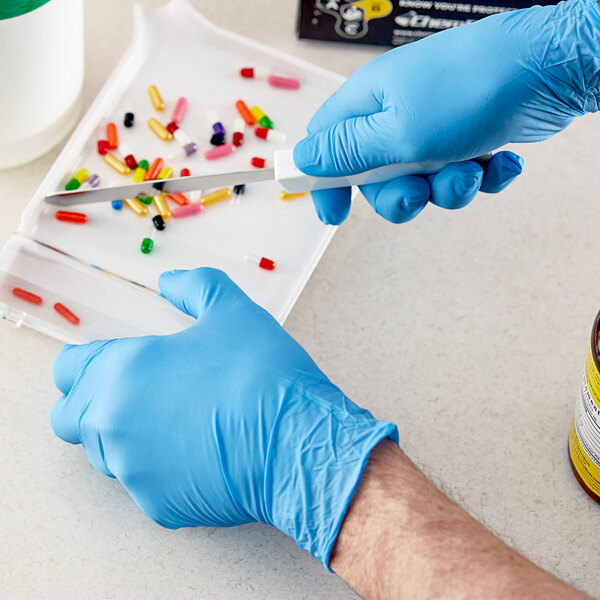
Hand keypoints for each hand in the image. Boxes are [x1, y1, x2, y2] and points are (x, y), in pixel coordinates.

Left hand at [51, 268, 396, 567]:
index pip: (69, 369)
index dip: (90, 363)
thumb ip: (194, 286)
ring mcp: (133, 469)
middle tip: (141, 393)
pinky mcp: (157, 505)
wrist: (296, 441)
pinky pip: (145, 484)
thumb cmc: (262, 374)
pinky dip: (164, 470)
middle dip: (96, 404)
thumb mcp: (232, 311)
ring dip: (129, 436)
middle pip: (72, 418)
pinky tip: (203, 453)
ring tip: (179, 421)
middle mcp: (114, 423)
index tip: (116, 362)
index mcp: (123, 370)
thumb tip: (170, 281)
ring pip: (106, 453)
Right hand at [294, 0, 599, 224]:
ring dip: (448, 189)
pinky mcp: (467, 134)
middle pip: (376, 175)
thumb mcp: (397, 134)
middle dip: (401, 195)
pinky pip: (458, 172)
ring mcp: (434, 123)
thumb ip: (346, 154)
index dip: (326, 183)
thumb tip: (302, 159)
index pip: (325, 145)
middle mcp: (396, 112)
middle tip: (422, 189)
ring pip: (422, 180)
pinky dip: (479, 177)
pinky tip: (498, 163)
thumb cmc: (470, 92)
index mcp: (368, 103)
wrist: (550, 68)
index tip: (335, 215)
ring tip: (472, 169)